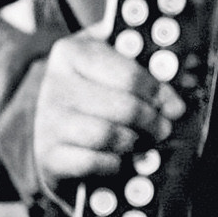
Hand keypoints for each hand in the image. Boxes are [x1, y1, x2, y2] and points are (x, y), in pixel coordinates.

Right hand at [33, 28, 183, 195]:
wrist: (45, 124)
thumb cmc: (85, 91)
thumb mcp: (101, 60)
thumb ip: (134, 60)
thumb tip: (172, 92)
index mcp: (72, 53)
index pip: (129, 74)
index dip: (157, 92)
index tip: (172, 103)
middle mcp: (56, 84)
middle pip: (124, 106)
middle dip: (152, 121)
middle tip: (163, 127)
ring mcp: (50, 121)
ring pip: (108, 134)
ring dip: (134, 142)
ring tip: (144, 141)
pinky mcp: (49, 154)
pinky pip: (93, 162)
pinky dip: (113, 163)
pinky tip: (120, 158)